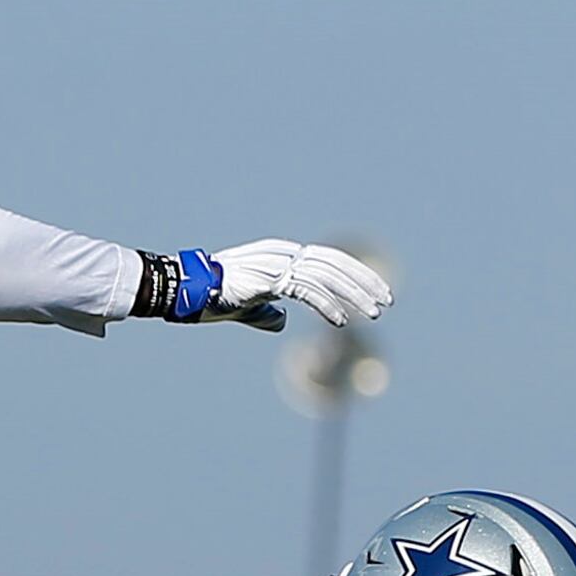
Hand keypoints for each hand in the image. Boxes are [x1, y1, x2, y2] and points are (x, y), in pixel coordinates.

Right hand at [202, 240, 391, 330]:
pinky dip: (326, 304)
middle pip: (334, 263)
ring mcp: (276, 263)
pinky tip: (341, 321)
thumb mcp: (247, 306)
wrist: (188, 289)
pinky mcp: (269, 278)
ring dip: (352, 295)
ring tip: (372, 313)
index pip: (328, 260)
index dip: (354, 274)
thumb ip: (266, 312)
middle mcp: (283, 253)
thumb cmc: (214, 297)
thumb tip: (280, 322)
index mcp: (282, 255)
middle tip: (386, 302)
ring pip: (325, 275)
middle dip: (363, 281)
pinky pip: (305, 290)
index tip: (376, 292)